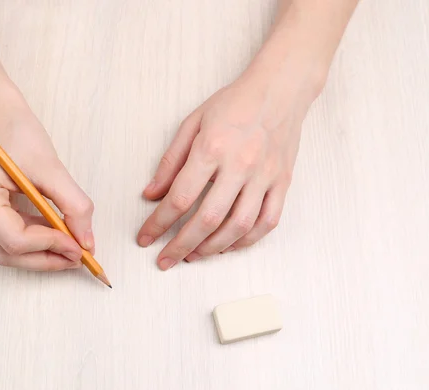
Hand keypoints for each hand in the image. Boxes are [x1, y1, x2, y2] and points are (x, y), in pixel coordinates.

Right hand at [0, 89, 94, 270]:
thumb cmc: (17, 130)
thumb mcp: (51, 167)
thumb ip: (73, 206)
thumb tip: (86, 242)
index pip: (15, 239)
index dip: (51, 247)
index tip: (79, 247)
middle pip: (6, 253)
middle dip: (45, 258)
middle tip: (77, 256)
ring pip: (3, 251)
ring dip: (39, 253)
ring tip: (69, 247)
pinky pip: (2, 238)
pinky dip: (30, 241)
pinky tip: (52, 234)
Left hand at [137, 60, 321, 269]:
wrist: (280, 89)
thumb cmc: (234, 103)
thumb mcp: (193, 123)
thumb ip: (170, 161)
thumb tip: (151, 194)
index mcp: (212, 148)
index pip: (180, 196)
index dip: (158, 223)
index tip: (145, 238)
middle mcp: (240, 165)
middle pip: (207, 219)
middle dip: (181, 245)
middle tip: (165, 261)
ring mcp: (265, 176)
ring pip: (239, 227)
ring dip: (213, 248)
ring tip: (193, 255)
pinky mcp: (283, 183)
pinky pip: (267, 222)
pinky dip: (246, 241)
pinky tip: (228, 245)